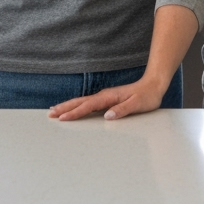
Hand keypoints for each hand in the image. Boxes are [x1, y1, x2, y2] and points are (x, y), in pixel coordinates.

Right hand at [48, 76, 165, 121]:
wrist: (154, 85)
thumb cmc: (147, 96)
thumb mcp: (137, 104)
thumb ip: (122, 110)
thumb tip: (107, 115)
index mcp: (109, 97)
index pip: (88, 106)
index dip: (75, 113)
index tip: (62, 118)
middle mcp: (104, 96)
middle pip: (80, 102)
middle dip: (65, 107)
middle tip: (50, 113)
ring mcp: (105, 97)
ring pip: (82, 102)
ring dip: (68, 106)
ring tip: (55, 110)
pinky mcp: (107, 100)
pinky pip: (88, 104)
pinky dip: (78, 106)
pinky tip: (74, 109)